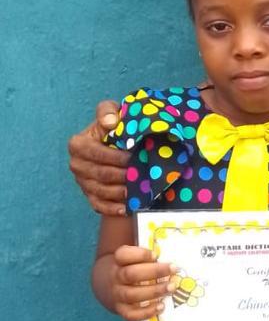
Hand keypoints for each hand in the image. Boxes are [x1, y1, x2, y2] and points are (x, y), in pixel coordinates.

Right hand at [67, 99, 128, 214]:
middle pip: (100, 174)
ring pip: (101, 191)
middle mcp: (76, 165)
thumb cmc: (114, 126)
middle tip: (140, 176)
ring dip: (120, 193)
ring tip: (137, 191)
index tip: (132, 157)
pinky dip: (113, 209)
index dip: (115, 157)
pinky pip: (99, 205)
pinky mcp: (89, 196)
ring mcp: (82, 182)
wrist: (114, 143)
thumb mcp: (111, 111)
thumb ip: (108, 111)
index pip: (96, 153)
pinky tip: (127, 209)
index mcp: (78, 144)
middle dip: (121, 176)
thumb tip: (110, 122)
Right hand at [110, 246, 176, 320]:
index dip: (140, 254)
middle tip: (174, 269)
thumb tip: (168, 250)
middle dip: (155, 272)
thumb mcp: (131, 256)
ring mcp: (117, 295)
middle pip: (131, 274)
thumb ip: (145, 252)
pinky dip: (146, 312)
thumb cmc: (128, 267)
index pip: (123, 255)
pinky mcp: (121, 310)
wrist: (107, 285)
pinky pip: (131, 315)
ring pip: (132, 295)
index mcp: (118, 261)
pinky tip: (162, 306)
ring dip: (154, 291)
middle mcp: (115, 277)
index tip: (156, 255)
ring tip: (171, 287)